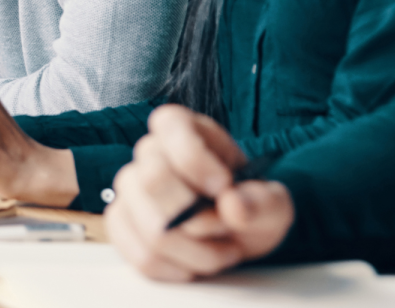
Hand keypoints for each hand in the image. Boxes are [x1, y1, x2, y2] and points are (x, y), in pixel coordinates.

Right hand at [107, 105, 292, 280]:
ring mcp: (129, 189)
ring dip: (195, 252)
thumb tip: (233, 206)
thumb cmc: (248, 207)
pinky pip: (139, 254)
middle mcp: (149, 154)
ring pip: (148, 227)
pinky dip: (175, 268)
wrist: (236, 233)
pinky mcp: (121, 222)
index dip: (193, 159)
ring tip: (219, 252)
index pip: (169, 126)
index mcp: (183, 130)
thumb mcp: (272, 203)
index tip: (223, 186)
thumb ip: (262, 202)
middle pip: (152, 180)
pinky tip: (194, 263)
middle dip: (197, 218)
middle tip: (226, 228)